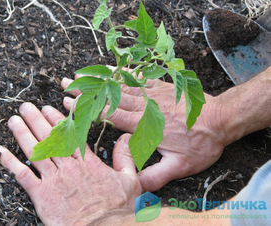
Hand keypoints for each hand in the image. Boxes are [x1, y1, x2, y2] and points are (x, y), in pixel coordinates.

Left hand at [0, 103, 140, 224]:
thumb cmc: (116, 209)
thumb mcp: (129, 180)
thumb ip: (125, 156)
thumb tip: (126, 138)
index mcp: (87, 162)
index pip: (69, 136)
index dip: (57, 122)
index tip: (48, 109)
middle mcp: (68, 167)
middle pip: (49, 139)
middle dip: (36, 121)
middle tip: (26, 108)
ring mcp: (54, 180)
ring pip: (36, 152)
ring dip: (23, 134)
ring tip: (14, 121)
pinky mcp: (42, 195)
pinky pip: (24, 176)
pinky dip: (11, 163)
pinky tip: (3, 152)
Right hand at [61, 74, 227, 191]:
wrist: (222, 119)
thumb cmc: (201, 142)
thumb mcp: (181, 166)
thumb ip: (156, 176)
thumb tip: (136, 186)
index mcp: (146, 125)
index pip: (111, 116)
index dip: (89, 110)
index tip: (70, 105)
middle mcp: (146, 106)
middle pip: (111, 97)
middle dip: (87, 91)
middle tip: (66, 85)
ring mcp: (154, 94)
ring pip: (121, 85)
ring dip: (99, 80)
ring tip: (81, 74)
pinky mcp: (162, 86)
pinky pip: (139, 77)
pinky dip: (122, 73)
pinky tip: (111, 68)